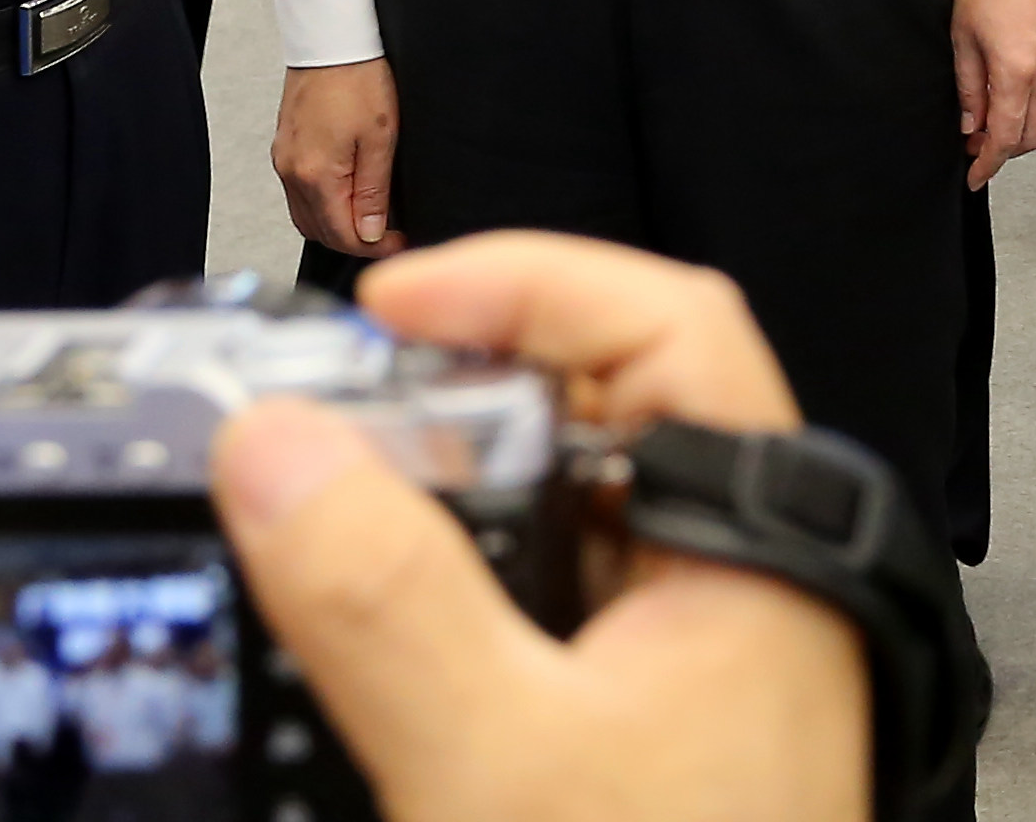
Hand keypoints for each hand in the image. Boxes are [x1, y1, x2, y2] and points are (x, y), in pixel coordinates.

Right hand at [214, 235, 863, 821]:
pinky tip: (367, 625)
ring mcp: (690, 663)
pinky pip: (536, 616)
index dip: (530, 278)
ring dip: (441, 497)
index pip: (670, 323)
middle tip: (326, 403)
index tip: (392, 302)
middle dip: (457, 386)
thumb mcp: (495, 757)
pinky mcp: (634, 736)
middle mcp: (739, 586)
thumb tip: (280, 450)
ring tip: (323, 500)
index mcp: (755, 545)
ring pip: (555, 516)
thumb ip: (385, 597)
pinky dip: (450, 598)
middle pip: (600, 408)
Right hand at [276, 56, 403, 257]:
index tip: (399, 241)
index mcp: (315, 175)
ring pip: (306, 215)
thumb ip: (374, 190)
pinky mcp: (285, 146)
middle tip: (388, 235)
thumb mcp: (380, 137)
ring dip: (336, 224)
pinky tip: (346, 193)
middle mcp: (292, 172)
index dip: (374, 246)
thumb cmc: (359, 77)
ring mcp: (284, 159)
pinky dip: (322, 204)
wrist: (332, 38)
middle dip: (354, 241)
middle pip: (319, 231)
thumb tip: (371, 232)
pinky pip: (299, 193)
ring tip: (370, 217)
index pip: (341, 234)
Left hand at [952, 0, 1035, 188]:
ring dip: (1023, 126)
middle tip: (978, 146)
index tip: (975, 176)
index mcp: (1016, 71)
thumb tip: (970, 124)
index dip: (989, 164)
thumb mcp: (962, 39)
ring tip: (994, 117)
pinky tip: (1017, 93)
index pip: (1006, 137)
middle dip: (1005, 150)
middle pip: (1033, 134)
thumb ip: (968, 88)